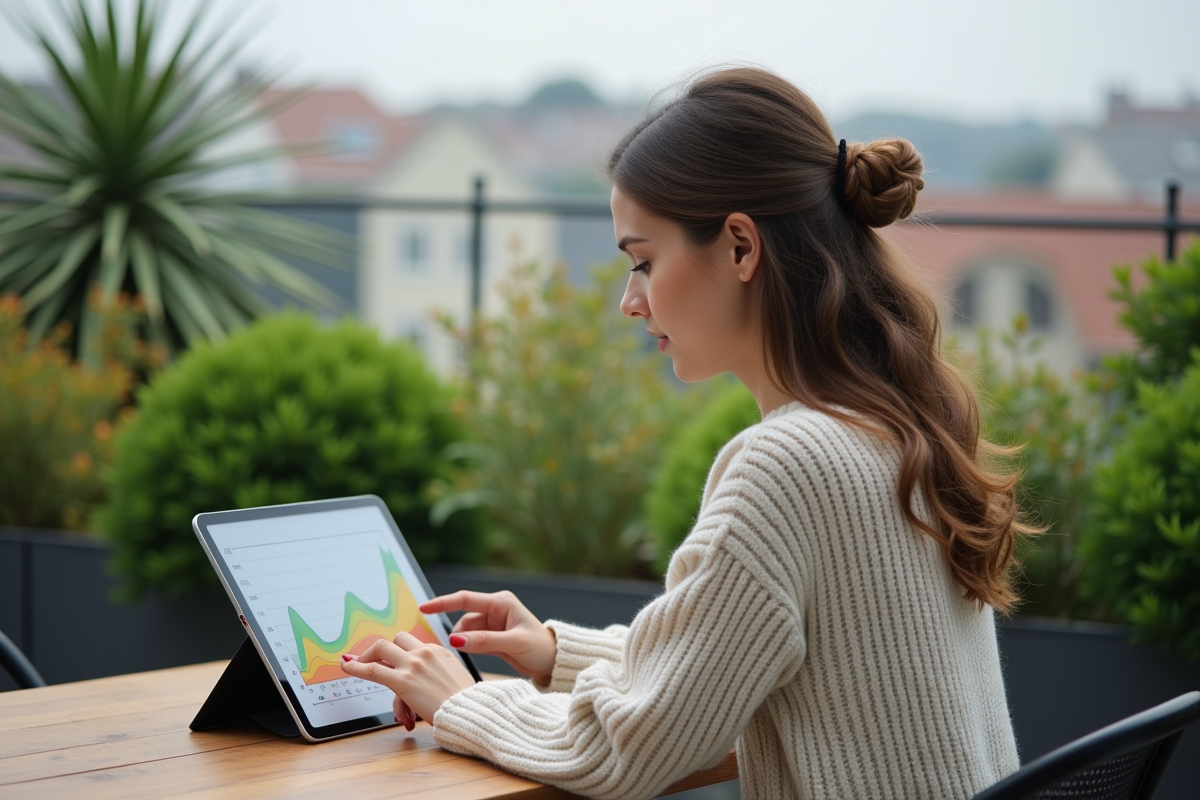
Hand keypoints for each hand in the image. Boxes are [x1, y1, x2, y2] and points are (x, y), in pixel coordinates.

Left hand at [339, 632, 474, 727]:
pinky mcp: (402, 680)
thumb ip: (430, 684)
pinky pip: (372, 669)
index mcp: (439, 651)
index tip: (390, 658)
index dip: (398, 652)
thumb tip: (407, 710)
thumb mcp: (450, 685)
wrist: (470, 711)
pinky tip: (346, 666)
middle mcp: (425, 652)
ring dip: (367, 655)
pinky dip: (355, 667)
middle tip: (372, 659)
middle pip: (396, 639)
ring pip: (381, 647)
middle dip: (382, 649)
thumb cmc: (463, 703)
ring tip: (356, 663)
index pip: (412, 645)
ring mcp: (413, 664)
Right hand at [419, 590, 556, 682]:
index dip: (443, 603)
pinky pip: (472, 640)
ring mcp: (493, 623)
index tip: (423, 608)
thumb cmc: (540, 648)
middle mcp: (495, 609)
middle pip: (464, 617)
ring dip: (463, 642)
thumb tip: (455, 639)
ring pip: (466, 630)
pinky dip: (467, 647)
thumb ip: (484, 641)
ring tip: (465, 656)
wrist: (553, 661)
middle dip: (456, 631)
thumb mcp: (513, 643)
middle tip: (447, 648)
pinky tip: (467, 656)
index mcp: (501, 602)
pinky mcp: (492, 637)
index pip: (465, 599)